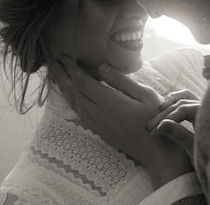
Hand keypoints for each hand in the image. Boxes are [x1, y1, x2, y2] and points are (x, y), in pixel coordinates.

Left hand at [52, 58, 192, 188]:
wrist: (156, 151)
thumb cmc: (156, 119)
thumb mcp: (145, 94)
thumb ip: (121, 81)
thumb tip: (101, 67)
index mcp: (109, 102)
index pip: (84, 82)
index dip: (71, 69)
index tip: (63, 57)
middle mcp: (99, 114)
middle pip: (75, 92)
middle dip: (63, 76)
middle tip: (53, 64)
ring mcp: (98, 124)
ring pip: (75, 104)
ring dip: (64, 89)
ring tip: (56, 77)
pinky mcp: (100, 132)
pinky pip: (80, 114)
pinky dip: (72, 102)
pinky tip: (70, 98)